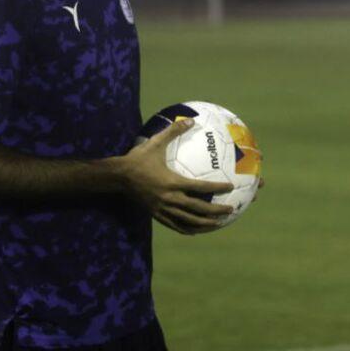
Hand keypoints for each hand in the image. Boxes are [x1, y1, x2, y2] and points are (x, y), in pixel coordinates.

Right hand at [121, 119, 233, 234]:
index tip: (231, 187)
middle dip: (216, 210)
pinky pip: (175, 225)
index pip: (200, 187)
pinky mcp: (156, 215)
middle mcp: (169, 198)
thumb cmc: (138, 158)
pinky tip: (196, 230)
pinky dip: (188, 229)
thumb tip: (191, 120)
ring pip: (188, 221)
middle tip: (231, 210)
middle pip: (198, 208)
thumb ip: (174, 131)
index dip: (217, 187)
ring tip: (219, 223)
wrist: (118, 176)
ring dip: (205, 223)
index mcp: (172, 182)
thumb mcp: (155, 143)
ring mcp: (163, 209)